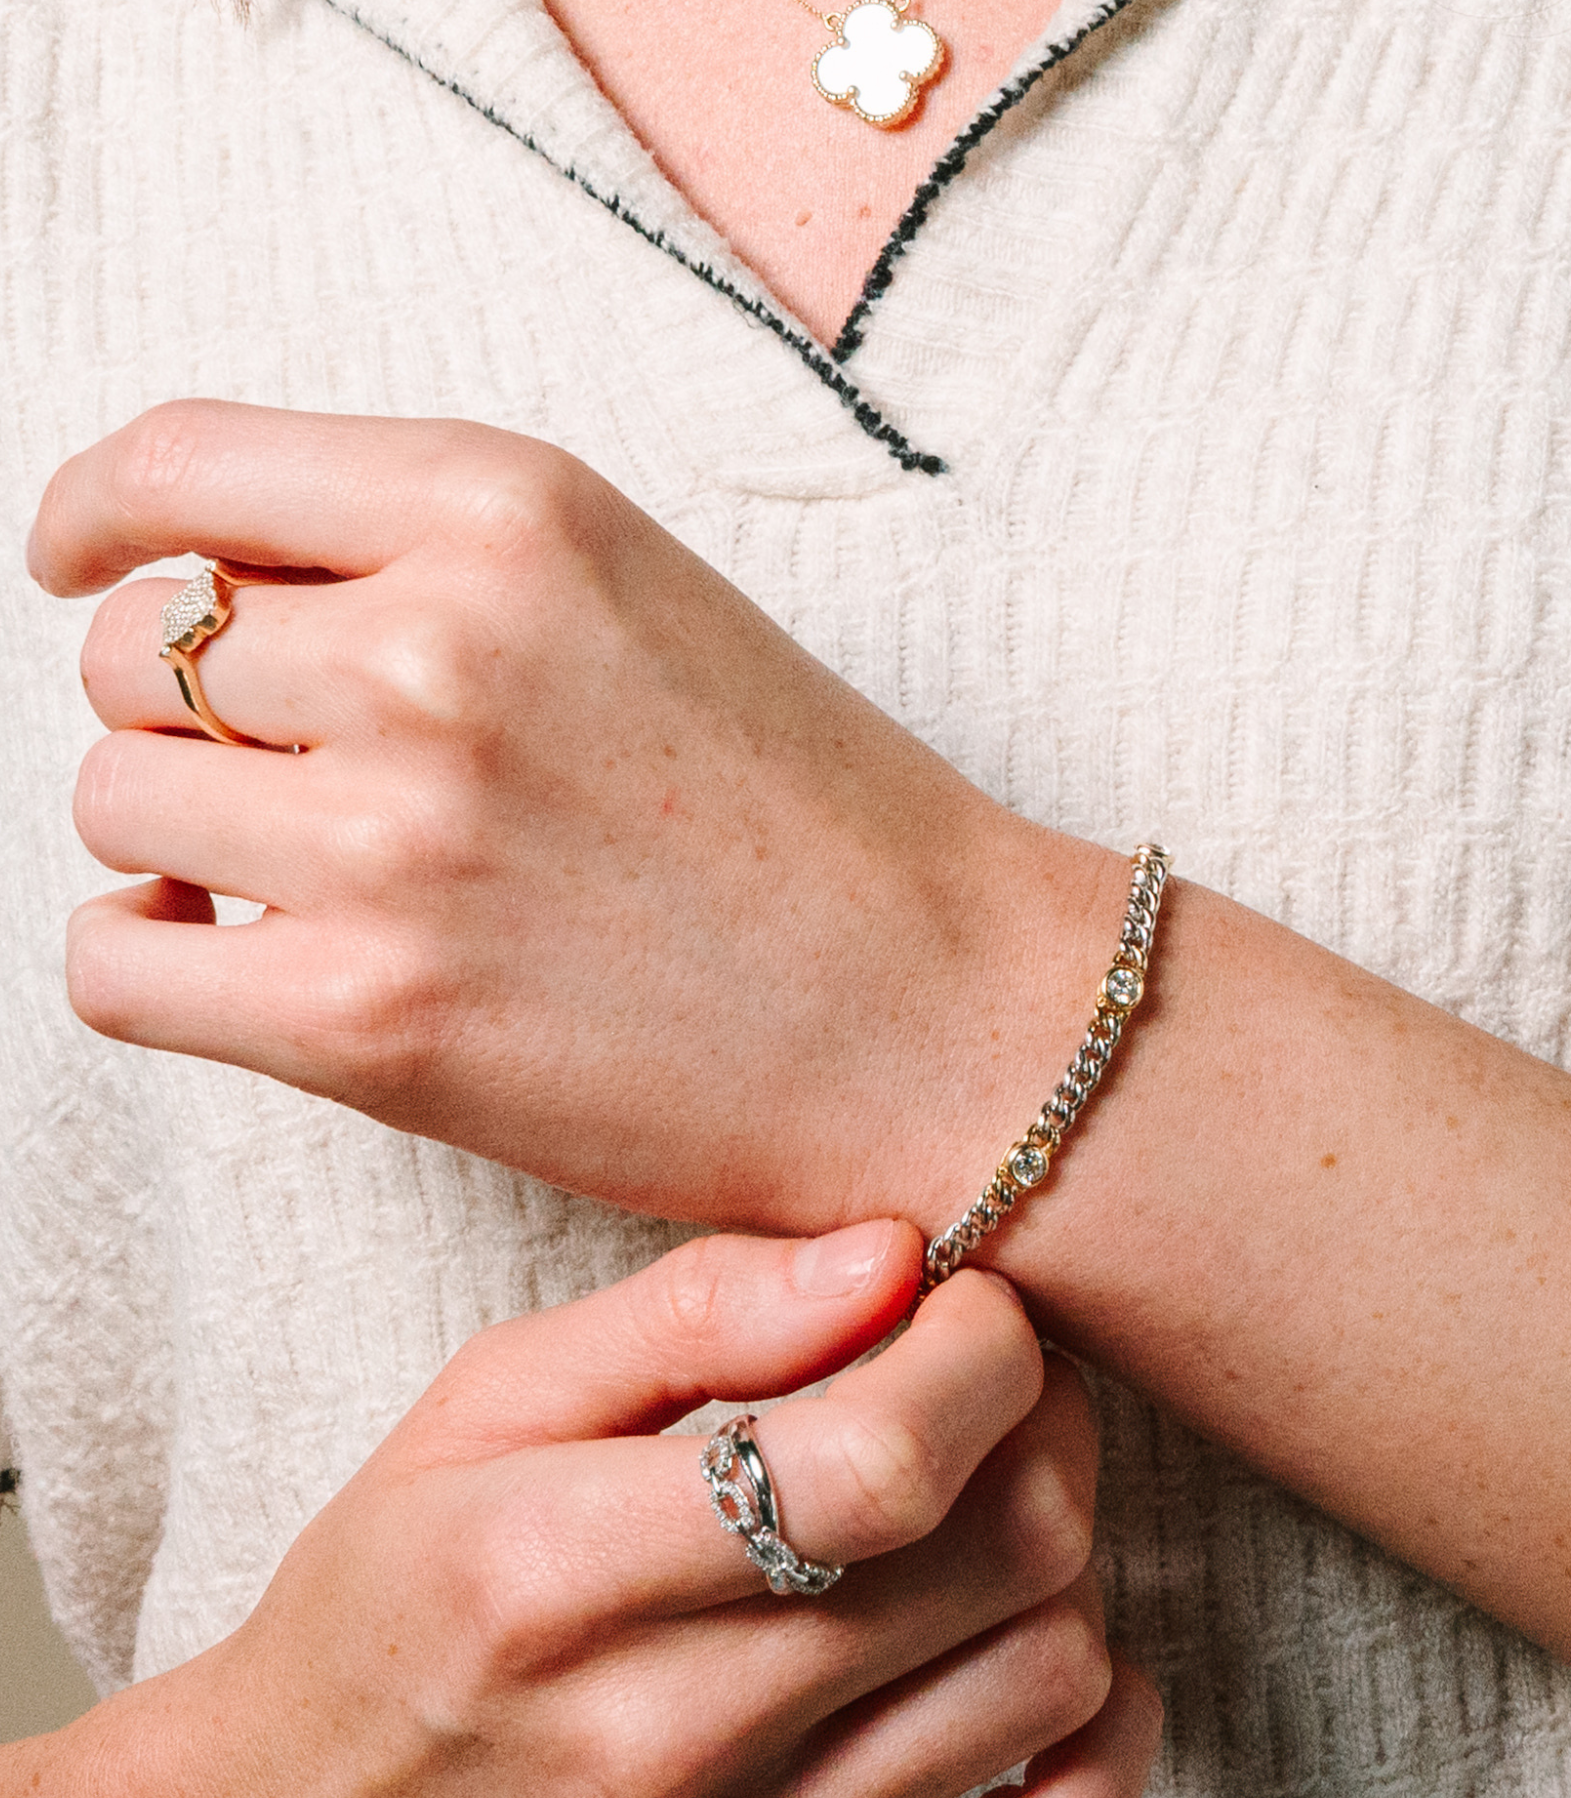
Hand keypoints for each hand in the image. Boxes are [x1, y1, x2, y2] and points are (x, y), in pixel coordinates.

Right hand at [0, 1221, 1158, 1797]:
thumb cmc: (394, 1601)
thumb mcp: (487, 1404)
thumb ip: (694, 1312)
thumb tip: (892, 1257)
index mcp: (566, 1570)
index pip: (885, 1458)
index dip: (980, 1349)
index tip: (960, 1308)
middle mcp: (671, 1740)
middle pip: (1006, 1550)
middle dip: (1043, 1421)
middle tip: (987, 1383)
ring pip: (1055, 1671)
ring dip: (1065, 1554)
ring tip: (980, 1509)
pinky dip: (1108, 1731)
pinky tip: (1033, 1650)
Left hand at [30, 401, 1125, 1229]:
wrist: (950, 1023)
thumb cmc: (825, 829)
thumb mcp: (649, 607)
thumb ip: (437, 567)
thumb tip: (214, 614)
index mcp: (515, 514)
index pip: (183, 468)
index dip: (99, 519)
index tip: (82, 561)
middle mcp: (436, 650)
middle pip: (135, 652)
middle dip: (191, 715)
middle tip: (302, 779)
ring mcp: (395, 838)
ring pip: (113, 798)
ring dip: (185, 836)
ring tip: (313, 878)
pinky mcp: (370, 1019)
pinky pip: (117, 962)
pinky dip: (150, 953)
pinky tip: (235, 954)